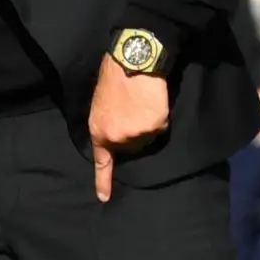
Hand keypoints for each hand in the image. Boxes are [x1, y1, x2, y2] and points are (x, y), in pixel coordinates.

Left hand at [89, 55, 168, 201]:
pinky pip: (160, 127)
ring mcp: (135, 134)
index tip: (104, 198)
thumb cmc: (114, 76)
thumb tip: (116, 132)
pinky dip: (159, 116)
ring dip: (147, 124)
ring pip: (147, 138)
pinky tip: (152, 101)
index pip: (101, 160)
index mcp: (99, 129)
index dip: (103, 181)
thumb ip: (107, 123)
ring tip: (141, 102)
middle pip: (131, 147)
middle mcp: (116, 137)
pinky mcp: (153, 127)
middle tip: (133, 109)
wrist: (132, 61)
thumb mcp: (101, 102)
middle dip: (134, 133)